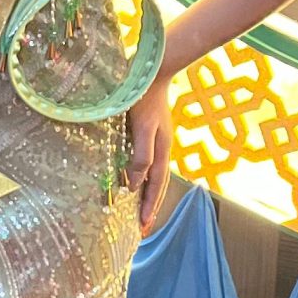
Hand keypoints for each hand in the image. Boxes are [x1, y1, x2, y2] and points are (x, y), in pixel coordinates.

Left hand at [125, 74, 172, 232]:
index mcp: (162, 151)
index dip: (148, 207)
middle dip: (150, 206)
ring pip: (153, 175)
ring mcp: (157, 140)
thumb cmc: (144, 97)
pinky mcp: (148, 131)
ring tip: (139, 210)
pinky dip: (142, 176)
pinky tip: (134, 178)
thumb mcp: (142, 128)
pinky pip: (147, 162)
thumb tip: (134, 184)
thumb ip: (141, 155)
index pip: (155, 187)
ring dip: (146, 194)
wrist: (154, 69)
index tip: (142, 228)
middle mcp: (162, 148)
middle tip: (142, 227)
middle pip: (157, 185)